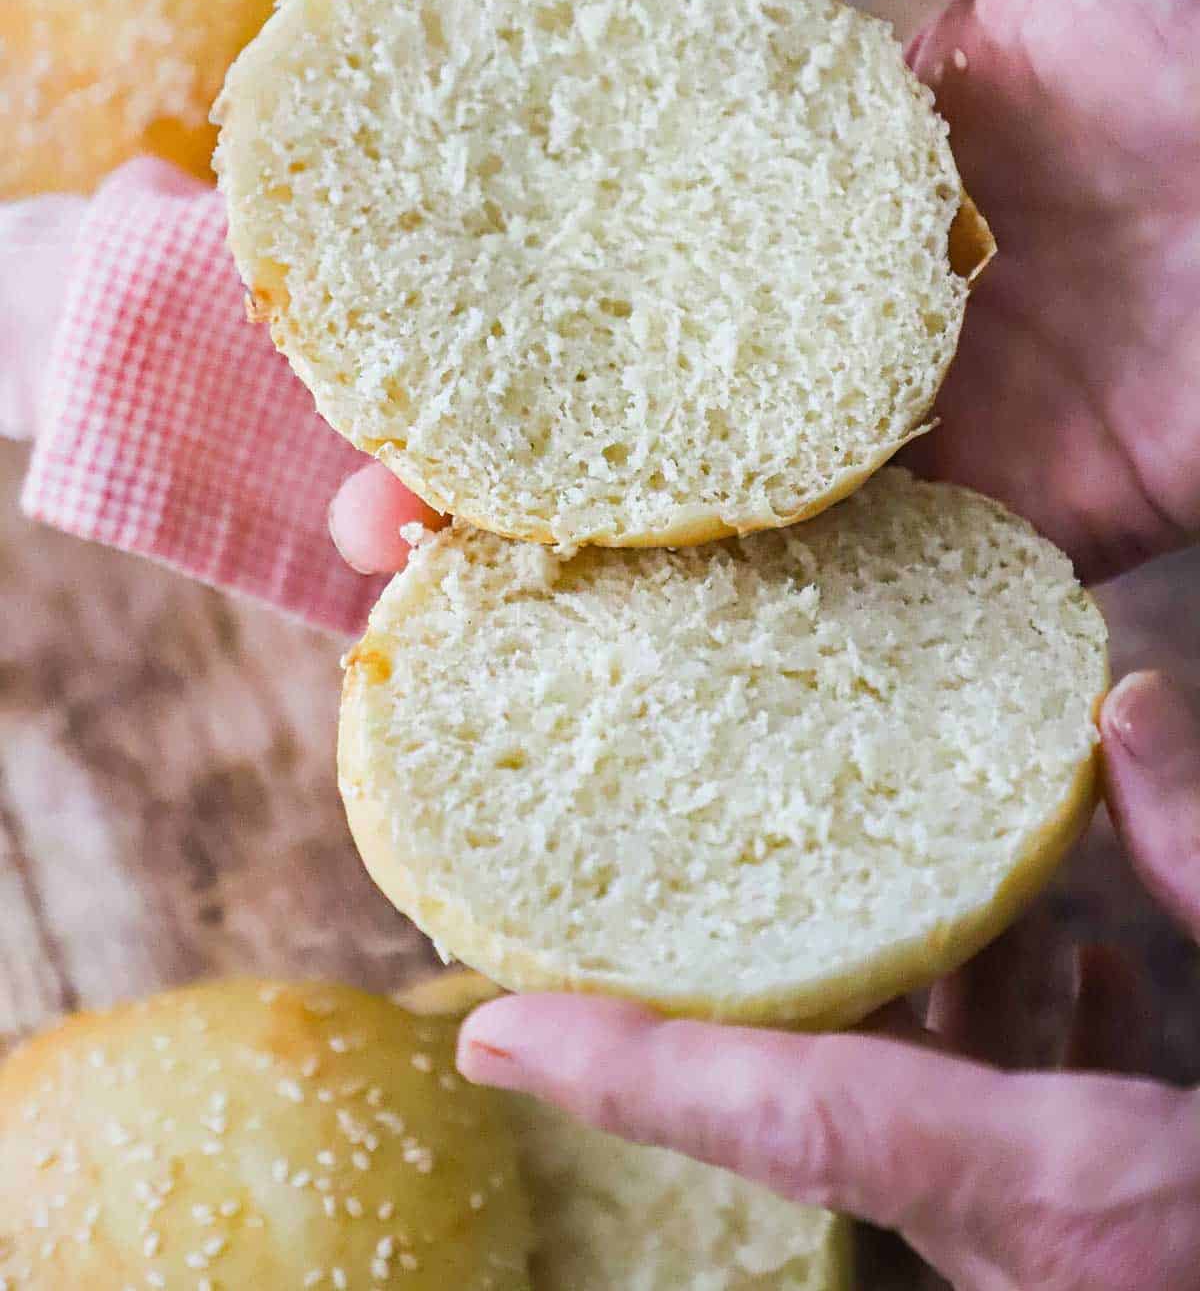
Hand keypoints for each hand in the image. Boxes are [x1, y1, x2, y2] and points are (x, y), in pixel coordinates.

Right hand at [330, 0, 1199, 583]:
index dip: (514, 282)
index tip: (385, 316)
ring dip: (588, 559)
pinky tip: (606, 646)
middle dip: (513, 456)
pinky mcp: (1027, 519)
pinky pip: (868, 584)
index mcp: (855, 162)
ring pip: (732, 509)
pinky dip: (741, 621)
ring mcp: (946, 419)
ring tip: (430, 588)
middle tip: (376, 504)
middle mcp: (874, 302)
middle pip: (661, 394)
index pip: (643, 231)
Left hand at [456, 671, 1199, 1290]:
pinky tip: (1074, 958)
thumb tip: (1120, 715)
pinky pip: (1017, 1152)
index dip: (635, 1064)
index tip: (496, 1023)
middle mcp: (1045, 1262)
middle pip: (856, 1103)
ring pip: (939, 1122)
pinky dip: (1020, 1051)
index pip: (799, 1115)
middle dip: (806, 985)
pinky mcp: (1116, 1256)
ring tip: (972, 878)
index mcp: (1072, 1201)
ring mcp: (1079, 1272)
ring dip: (937, 999)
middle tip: (741, 864)